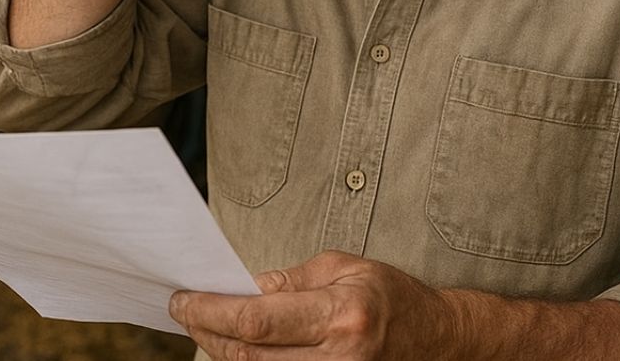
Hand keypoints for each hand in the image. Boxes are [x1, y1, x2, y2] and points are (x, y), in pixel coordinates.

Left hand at [169, 251, 453, 360]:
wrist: (437, 340)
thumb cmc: (392, 296)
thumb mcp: (345, 268)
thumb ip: (292, 280)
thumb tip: (247, 287)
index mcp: (340, 317)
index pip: (256, 320)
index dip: (210, 311)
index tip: (182, 299)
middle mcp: (336, 359)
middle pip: (249, 354)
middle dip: (207, 330)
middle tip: (182, 310)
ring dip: (222, 350)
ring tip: (201, 325)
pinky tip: (232, 345)